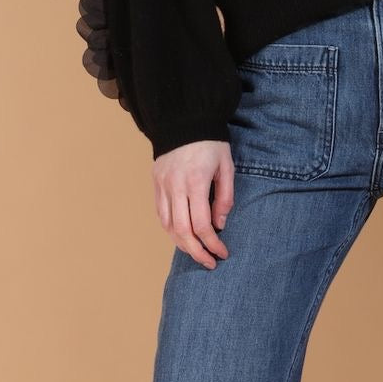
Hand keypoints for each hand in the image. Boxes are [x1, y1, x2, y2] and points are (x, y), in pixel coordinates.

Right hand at [152, 139, 235, 268]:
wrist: (185, 119)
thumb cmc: (211, 142)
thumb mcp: (226, 165)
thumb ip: (225, 196)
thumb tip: (219, 224)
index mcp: (196, 181)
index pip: (201, 225)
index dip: (212, 244)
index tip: (222, 253)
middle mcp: (176, 186)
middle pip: (182, 231)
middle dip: (196, 252)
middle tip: (209, 262)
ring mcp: (163, 185)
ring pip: (168, 226)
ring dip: (182, 244)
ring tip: (196, 252)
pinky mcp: (156, 182)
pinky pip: (161, 214)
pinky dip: (170, 229)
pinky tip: (182, 235)